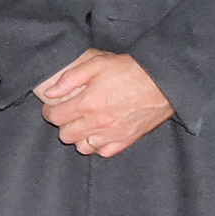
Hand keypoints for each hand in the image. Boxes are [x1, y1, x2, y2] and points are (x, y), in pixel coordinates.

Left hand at [35, 50, 173, 156]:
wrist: (165, 82)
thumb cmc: (131, 70)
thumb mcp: (99, 63)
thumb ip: (71, 78)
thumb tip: (50, 93)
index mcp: (88, 103)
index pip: (55, 117)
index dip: (50, 111)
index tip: (53, 107)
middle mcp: (98, 122)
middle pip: (65, 135)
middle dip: (63, 124)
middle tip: (70, 114)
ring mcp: (112, 134)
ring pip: (82, 147)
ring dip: (79, 136)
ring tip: (84, 123)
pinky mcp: (126, 141)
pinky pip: (102, 152)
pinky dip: (97, 145)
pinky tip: (99, 132)